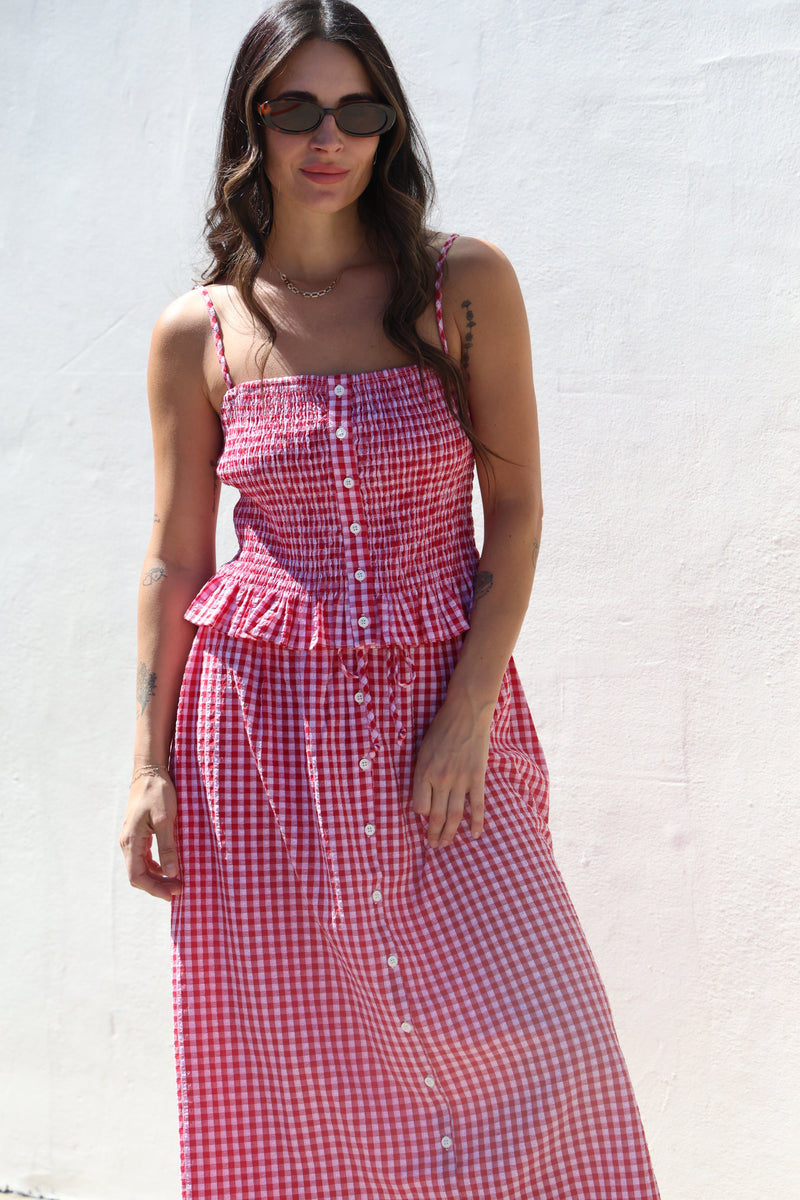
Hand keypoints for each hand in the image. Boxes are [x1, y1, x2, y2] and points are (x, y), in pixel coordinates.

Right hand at [120, 771, 181, 900]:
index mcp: (131, 841)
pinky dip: (156, 867)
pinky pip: (144, 858)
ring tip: (177, 881)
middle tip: (180, 890)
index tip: (174, 894)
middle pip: (138, 875)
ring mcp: (131, 838)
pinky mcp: (138, 834)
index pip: (137, 876)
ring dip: (157, 878)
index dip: (155, 889)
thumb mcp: (165, 819)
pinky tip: (170, 867)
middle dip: (158, 886)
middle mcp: (127, 843)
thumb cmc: (158, 792)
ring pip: (140, 868)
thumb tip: (172, 873)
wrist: (150, 771)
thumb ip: (168, 846)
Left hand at [411, 694, 491, 847]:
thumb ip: (422, 773)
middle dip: (434, 834)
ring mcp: (460, 781)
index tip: (424, 817)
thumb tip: (423, 798)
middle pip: (436, 816)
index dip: (421, 815)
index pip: (419, 807)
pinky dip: (477, 822)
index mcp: (423, 772)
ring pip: (455, 816)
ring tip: (447, 844)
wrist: (466, 713)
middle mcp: (440, 780)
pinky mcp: (477, 778)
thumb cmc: (441, 729)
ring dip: (450, 834)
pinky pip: (477, 806)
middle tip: (434, 845)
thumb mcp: (422, 750)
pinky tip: (476, 835)